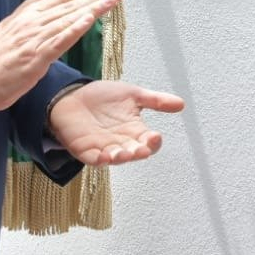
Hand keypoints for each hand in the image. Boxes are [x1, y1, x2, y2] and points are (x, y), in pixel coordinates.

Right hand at [0, 0, 122, 110]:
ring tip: (111, 0)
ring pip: (69, 20)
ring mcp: (36, 39)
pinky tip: (88, 21)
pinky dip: (74, 29)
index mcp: (30, 15)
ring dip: (92, 9)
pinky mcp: (36, 57)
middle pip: (70, 6)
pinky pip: (59, 41)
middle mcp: (34, 22)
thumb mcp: (9, 25)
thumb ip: (30, 7)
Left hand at [47, 80, 184, 166]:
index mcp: (135, 130)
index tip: (155, 136)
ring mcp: (103, 148)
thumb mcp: (133, 94)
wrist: (72, 95)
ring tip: (124, 154)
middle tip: (141, 150)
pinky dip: (99, 160)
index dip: (153, 142)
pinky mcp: (85, 150)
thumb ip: (156, 100)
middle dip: (138, 153)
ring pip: (115, 158)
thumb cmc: (103, 97)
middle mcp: (121, 142)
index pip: (149, 142)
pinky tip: (104, 157)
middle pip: (134, 153)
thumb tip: (181, 104)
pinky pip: (93, 159)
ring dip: (120, 158)